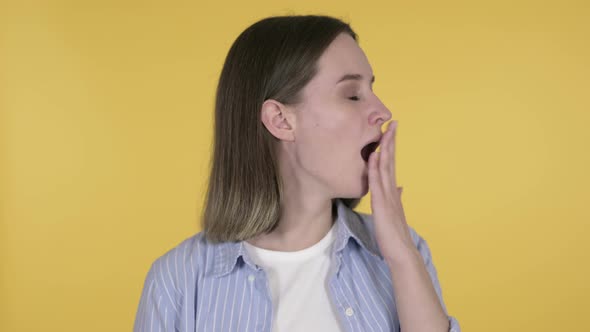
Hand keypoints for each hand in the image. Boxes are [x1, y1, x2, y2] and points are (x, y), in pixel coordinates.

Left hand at [368, 120, 416, 265]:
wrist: (401, 252)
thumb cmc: (395, 235)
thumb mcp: (394, 213)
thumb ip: (397, 198)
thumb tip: (400, 187)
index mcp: (393, 192)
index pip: (392, 165)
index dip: (392, 148)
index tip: (392, 132)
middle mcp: (392, 191)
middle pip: (391, 161)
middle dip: (391, 142)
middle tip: (393, 123)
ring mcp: (388, 197)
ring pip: (386, 168)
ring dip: (385, 149)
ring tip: (385, 132)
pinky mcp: (382, 205)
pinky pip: (378, 183)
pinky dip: (376, 168)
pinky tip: (374, 156)